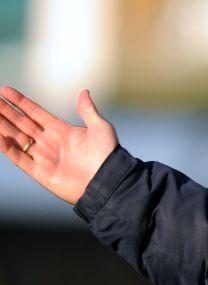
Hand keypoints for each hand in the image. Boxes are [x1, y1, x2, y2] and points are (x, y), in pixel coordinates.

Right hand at [0, 86, 117, 204]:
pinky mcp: (40, 172)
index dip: (20, 102)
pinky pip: (19, 157)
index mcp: (61, 130)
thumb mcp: (100, 128)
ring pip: (16, 138)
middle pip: (21, 123)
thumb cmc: (107, 155)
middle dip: (6, 111)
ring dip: (2, 125)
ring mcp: (43, 157)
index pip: (35, 113)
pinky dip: (7, 147)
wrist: (108, 182)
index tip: (5, 90)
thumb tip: (84, 91)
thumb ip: (87, 111)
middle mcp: (49, 142)